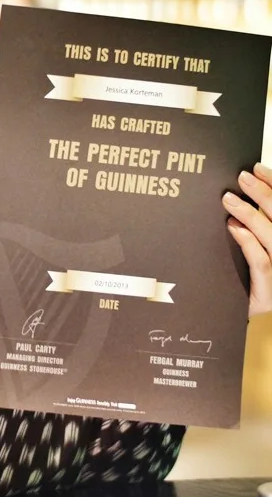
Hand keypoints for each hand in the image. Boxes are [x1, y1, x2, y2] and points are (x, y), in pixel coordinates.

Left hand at [223, 163, 271, 316]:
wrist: (248, 329)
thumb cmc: (246, 292)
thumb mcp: (248, 260)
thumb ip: (248, 235)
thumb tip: (230, 208)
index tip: (258, 167)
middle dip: (265, 193)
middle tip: (243, 175)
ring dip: (252, 214)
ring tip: (229, 199)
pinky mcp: (269, 292)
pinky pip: (262, 262)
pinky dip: (248, 242)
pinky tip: (234, 229)